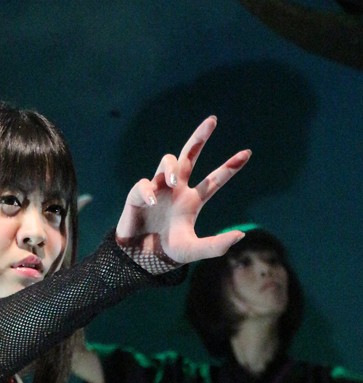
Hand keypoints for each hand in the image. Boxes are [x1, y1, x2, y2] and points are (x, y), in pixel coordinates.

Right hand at [115, 116, 251, 263]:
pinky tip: (151, 202)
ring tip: (173, 182)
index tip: (247, 153)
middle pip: (190, 155)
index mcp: (192, 201)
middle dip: (200, 137)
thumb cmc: (167, 253)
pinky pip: (144, 184)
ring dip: (171, 168)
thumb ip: (215, 246)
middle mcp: (176, 190)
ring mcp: (157, 189)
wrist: (139, 259)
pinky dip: (147, 190)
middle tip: (212, 120)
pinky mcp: (138, 195)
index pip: (214, 179)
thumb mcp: (194, 251)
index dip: (230, 167)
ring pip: (168, 161)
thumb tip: (240, 235)